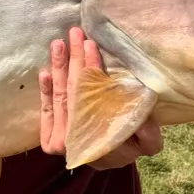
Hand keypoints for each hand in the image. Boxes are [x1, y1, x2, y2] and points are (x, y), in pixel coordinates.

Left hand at [38, 25, 161, 170]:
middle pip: (73, 94)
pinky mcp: (49, 140)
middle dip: (74, 60)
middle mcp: (78, 143)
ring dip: (59, 68)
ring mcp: (61, 143)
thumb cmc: (131, 142)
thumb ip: (149, 134)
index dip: (91, 70)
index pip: (94, 99)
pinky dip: (45, 91)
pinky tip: (45, 71)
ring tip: (58, 44)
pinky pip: (46, 111)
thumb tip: (141, 119)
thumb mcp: (148, 141)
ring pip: (59, 99)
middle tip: (73, 34)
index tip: (91, 46)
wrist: (112, 159)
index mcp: (103, 141)